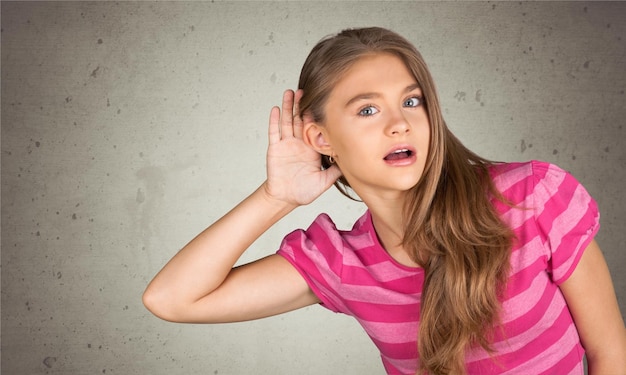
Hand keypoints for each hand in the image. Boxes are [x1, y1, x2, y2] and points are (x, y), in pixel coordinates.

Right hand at [264, 89, 341, 205]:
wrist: (285, 198)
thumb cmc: (304, 192)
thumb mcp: (324, 181)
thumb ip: (336, 171)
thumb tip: (351, 161)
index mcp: (311, 148)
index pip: (314, 128)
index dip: (316, 115)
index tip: (322, 101)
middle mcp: (299, 143)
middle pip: (300, 119)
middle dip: (302, 105)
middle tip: (306, 90)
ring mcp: (286, 144)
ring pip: (287, 121)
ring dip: (289, 107)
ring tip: (291, 92)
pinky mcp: (275, 148)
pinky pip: (274, 132)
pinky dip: (275, 120)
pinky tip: (277, 109)